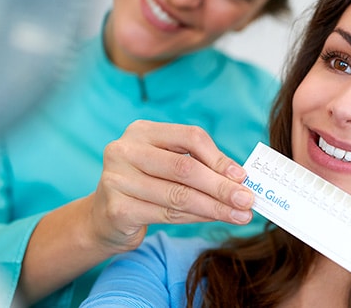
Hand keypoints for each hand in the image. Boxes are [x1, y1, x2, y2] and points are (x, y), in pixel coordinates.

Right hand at [88, 120, 254, 251]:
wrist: (103, 217)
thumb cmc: (145, 186)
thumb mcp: (168, 165)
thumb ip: (198, 165)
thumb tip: (239, 177)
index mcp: (142, 131)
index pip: (190, 136)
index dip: (219, 157)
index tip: (242, 176)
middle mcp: (125, 150)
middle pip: (185, 167)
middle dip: (221, 186)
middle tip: (247, 200)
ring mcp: (117, 179)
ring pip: (178, 195)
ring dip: (214, 207)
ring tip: (239, 215)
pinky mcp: (118, 209)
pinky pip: (167, 214)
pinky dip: (196, 218)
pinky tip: (213, 219)